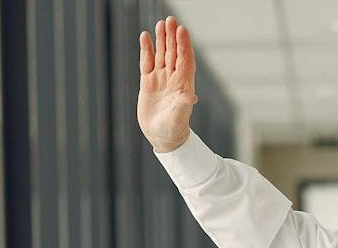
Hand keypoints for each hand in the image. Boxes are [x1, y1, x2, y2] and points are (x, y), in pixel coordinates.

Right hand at [137, 16, 197, 152]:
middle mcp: (173, 78)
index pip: (185, 59)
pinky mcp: (148, 82)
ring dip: (162, 39)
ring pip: (162, 54)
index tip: (181, 30)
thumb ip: (183, 105)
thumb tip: (191, 96)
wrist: (163, 137)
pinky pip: (147, 62)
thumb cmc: (174, 129)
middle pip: (174, 52)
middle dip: (173, 36)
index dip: (183, 45)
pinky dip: (146, 50)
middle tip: (171, 20)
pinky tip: (145, 37)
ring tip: (161, 23)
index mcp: (183, 84)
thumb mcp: (178, 118)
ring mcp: (160, 79)